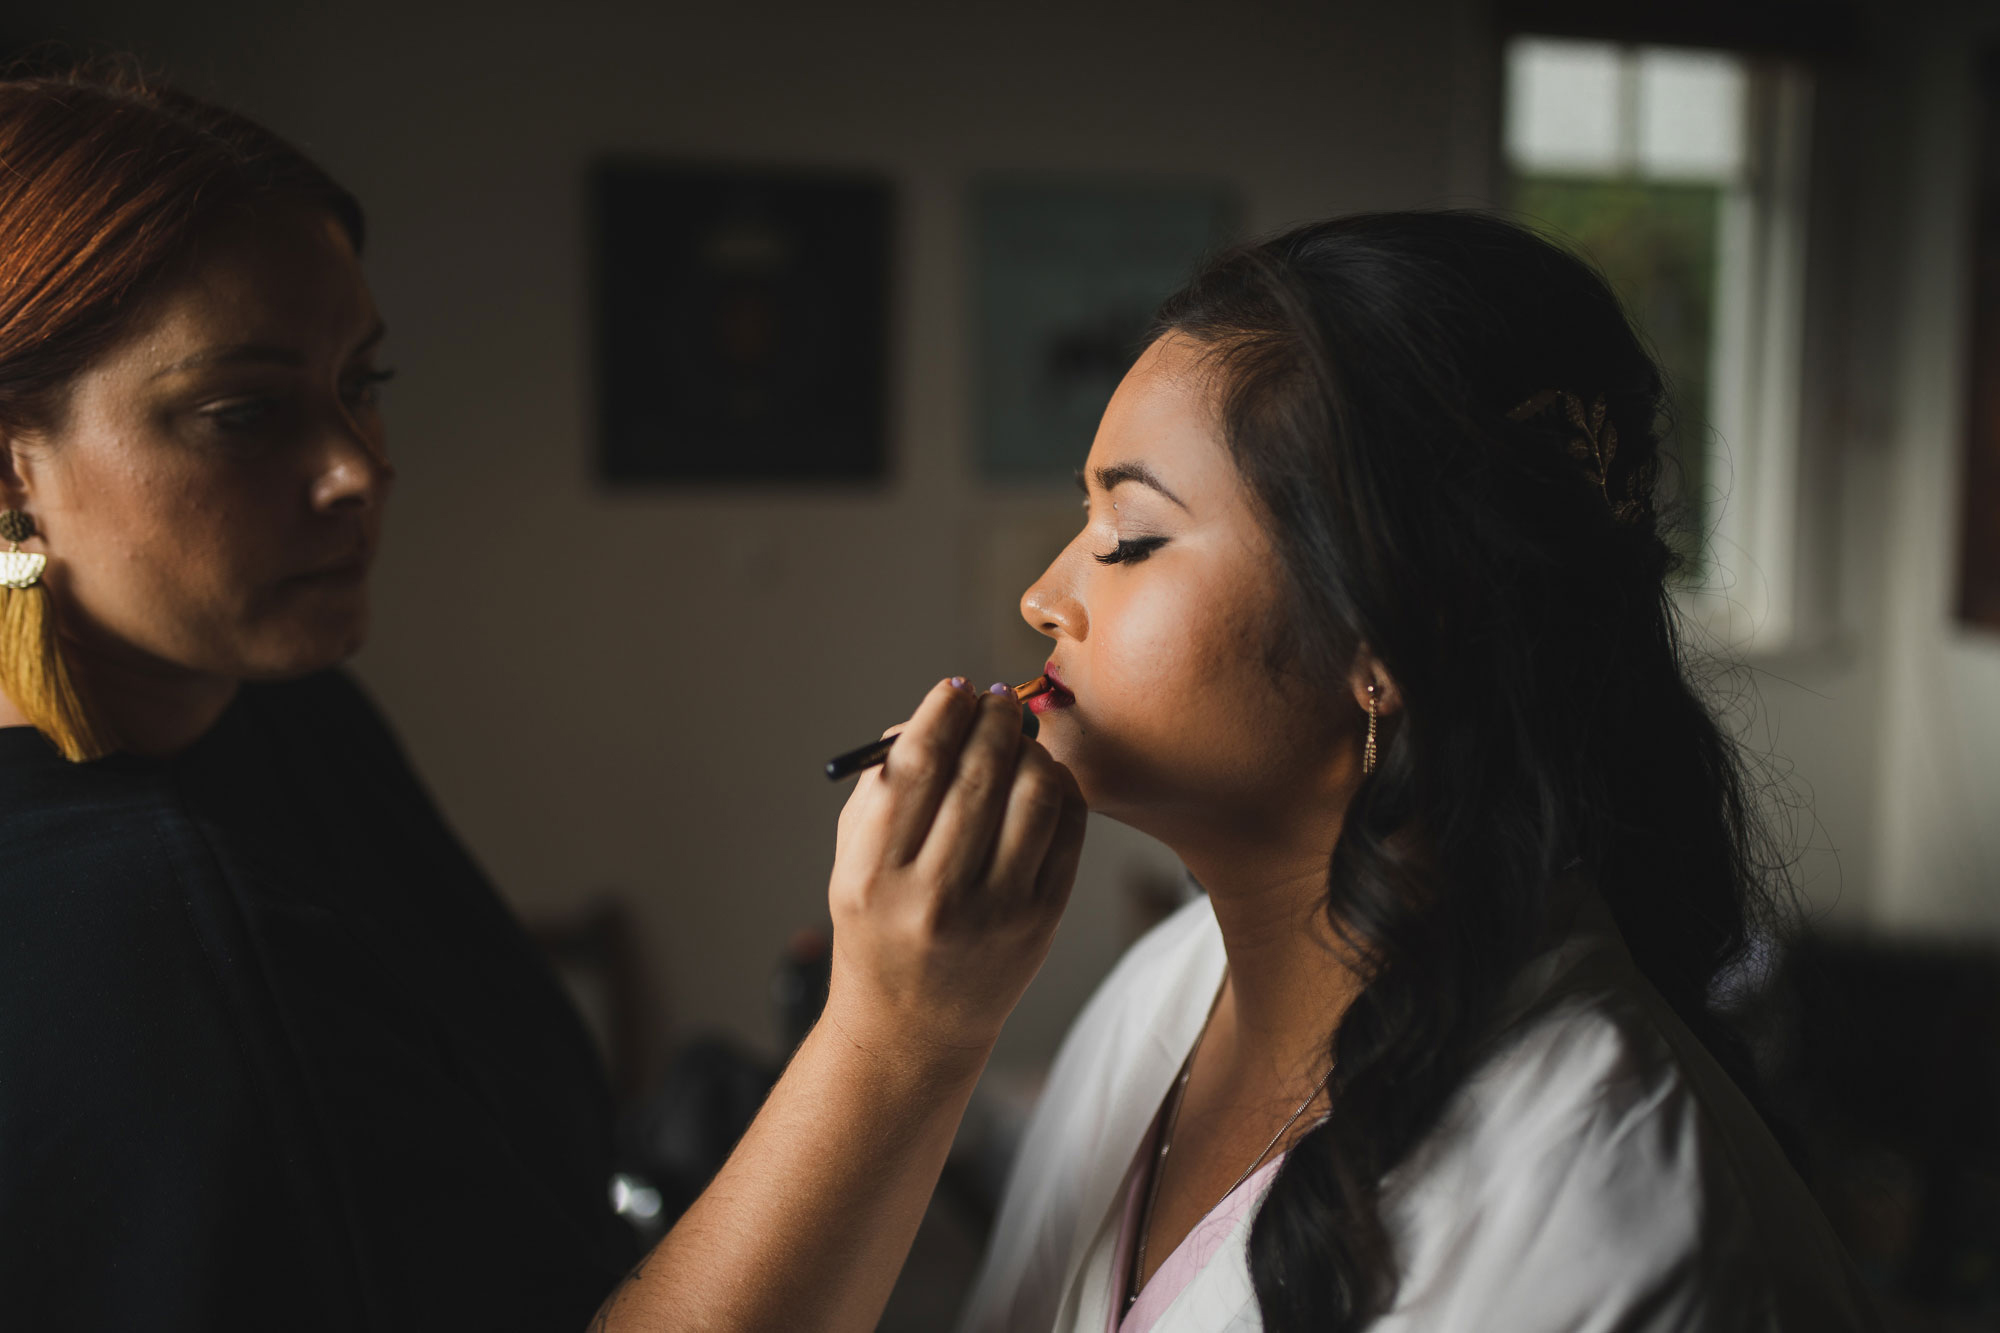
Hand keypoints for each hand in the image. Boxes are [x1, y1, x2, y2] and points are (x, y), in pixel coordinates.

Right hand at [824, 678, 1085, 1072]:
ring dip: (1032, 750)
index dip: (942, 714)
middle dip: (994, 720)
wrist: (912, 1026)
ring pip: (1034, 795)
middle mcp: (932, 897)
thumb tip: (932, 713)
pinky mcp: (1041, 924)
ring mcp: (995, 914)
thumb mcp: (853, 862)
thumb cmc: (880, 925)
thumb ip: (881, 786)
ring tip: (1019, 740)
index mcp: (872, 875)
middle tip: (997, 699)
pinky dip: (1061, 789)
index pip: (916, 768)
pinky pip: (1067, 831)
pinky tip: (1043, 779)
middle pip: (979, 774)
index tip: (955, 690)